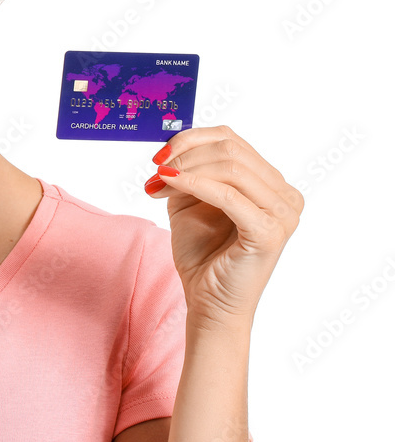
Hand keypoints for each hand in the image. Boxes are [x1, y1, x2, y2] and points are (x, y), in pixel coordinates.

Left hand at [144, 125, 303, 329]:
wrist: (209, 302)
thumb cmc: (203, 254)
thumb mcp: (190, 200)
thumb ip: (188, 170)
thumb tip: (170, 145)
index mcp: (271, 183)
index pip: (231, 140)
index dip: (191, 139)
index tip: (160, 152)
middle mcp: (285, 195)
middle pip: (231, 150)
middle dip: (185, 154)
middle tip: (156, 168)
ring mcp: (282, 214)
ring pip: (230, 167)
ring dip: (185, 169)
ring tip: (158, 182)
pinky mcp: (269, 232)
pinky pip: (228, 195)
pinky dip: (194, 184)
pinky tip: (170, 183)